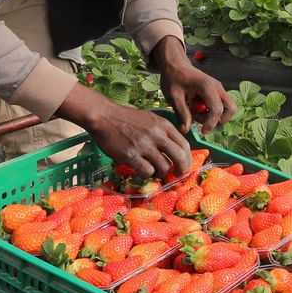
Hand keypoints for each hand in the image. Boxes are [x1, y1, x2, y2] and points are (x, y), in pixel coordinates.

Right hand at [56, 85, 189, 178]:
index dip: (188, 159)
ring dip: (161, 173)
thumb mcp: (150, 119)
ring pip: (164, 167)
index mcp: (163, 125)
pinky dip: (146, 173)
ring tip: (153, 169)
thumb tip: (175, 151)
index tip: (185, 167)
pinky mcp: (131, 155)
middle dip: (181, 170)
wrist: (104, 116)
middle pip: (179, 157)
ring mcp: (144, 145)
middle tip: (177, 176)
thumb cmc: (126, 119)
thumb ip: (163, 132)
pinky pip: (147, 171)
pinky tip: (140, 168)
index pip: (184, 145)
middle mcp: (157, 134)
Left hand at [152, 37, 234, 132]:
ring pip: (227, 109)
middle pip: (230, 109)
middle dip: (218, 120)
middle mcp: (217, 87)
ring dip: (213, 117)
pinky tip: (196, 108)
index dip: (211, 123)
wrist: (175, 65)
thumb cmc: (173, 77)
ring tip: (195, 112)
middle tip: (199, 119)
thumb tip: (186, 130)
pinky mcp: (216, 92)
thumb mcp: (173, 96)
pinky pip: (221, 106)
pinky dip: (211, 112)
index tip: (202, 131)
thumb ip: (181, 113)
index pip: (217, 109)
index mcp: (207, 86)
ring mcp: (219, 89)